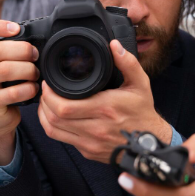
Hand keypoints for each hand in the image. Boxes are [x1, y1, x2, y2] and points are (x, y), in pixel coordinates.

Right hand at [0, 20, 39, 165]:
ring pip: (5, 69)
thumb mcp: (3, 66)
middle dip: (22, 50)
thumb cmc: (5, 87)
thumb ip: (12, 53)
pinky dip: (28, 89)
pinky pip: (13, 91)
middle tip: (35, 55)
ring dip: (27, 70)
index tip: (16, 29)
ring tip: (35, 74)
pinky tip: (33, 90)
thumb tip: (38, 41)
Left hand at [37, 40, 171, 163]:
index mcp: (105, 109)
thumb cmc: (143, 113)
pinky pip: (61, 139)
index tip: (48, 83)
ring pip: (54, 130)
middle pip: (55, 118)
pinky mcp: (87, 151)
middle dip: (44, 102)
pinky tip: (53, 116)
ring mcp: (90, 142)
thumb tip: (114, 45)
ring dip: (44, 115)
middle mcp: (95, 128)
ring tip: (46, 102)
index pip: (64, 107)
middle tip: (45, 90)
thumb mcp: (140, 84)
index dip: (49, 95)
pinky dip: (52, 127)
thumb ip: (127, 63)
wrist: (150, 145)